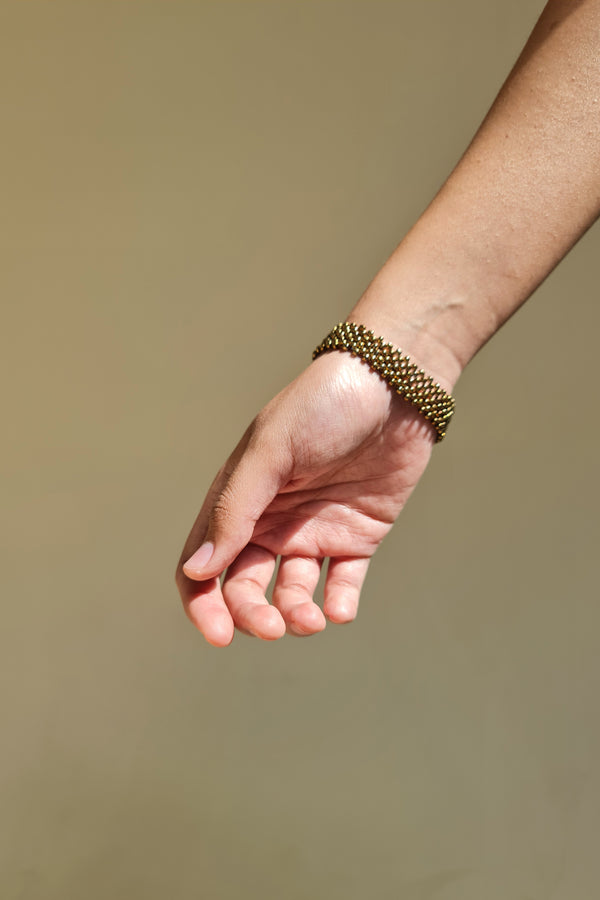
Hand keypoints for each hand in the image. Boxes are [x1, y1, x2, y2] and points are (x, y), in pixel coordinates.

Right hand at [175, 350, 435, 645]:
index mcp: (238, 500)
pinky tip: (340, 610)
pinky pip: (343, 584)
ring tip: (312, 619)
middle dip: (253, 615)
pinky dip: (339, 605)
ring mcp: (314, 531)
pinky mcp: (357, 537)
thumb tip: (198, 569)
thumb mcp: (270, 451)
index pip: (204, 565)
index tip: (218, 634)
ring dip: (298, 614)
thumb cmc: (323, 405)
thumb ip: (235, 509)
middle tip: (275, 627)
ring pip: (294, 593)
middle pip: (246, 587)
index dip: (203, 603)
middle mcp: (271, 522)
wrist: (393, 385)